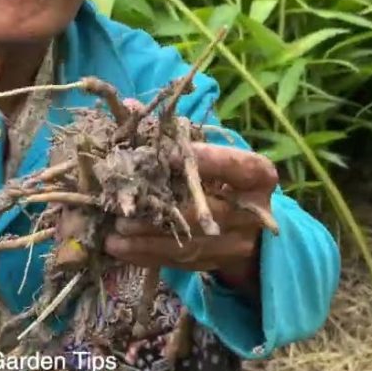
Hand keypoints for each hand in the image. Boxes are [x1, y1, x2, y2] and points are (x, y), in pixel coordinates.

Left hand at [104, 139, 278, 292]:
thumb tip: (130, 106)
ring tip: (113, 235)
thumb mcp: (210, 152)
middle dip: (162, 211)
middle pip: (207, 213)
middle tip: (126, 208)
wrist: (247, 225)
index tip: (168, 155)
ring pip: (190, 244)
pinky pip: (180, 263)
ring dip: (147, 240)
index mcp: (258, 175)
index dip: (204, 160)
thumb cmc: (221, 176)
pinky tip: (120, 250)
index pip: (234, 166)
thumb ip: (175, 135)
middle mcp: (253, 212)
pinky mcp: (217, 263)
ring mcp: (237, 243)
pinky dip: (147, 256)